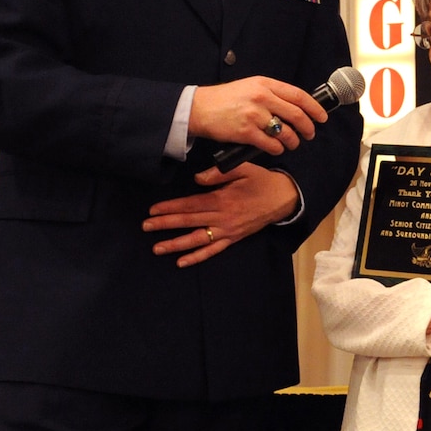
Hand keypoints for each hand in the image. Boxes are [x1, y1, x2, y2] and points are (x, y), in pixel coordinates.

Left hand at [143, 164, 298, 266]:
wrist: (284, 199)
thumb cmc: (261, 181)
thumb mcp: (243, 168)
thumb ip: (219, 173)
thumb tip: (197, 179)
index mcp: (222, 199)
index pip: (190, 205)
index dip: (171, 207)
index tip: (153, 210)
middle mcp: (222, 218)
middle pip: (189, 222)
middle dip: (165, 225)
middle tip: (146, 227)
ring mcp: (227, 231)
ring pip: (197, 240)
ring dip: (176, 244)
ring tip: (157, 248)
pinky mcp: (233, 239)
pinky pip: (213, 250)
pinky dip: (197, 257)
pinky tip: (182, 262)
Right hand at [187, 76, 327, 156]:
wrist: (198, 108)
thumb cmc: (224, 99)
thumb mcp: (249, 86)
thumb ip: (271, 93)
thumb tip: (295, 106)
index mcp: (264, 84)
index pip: (298, 95)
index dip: (314, 107)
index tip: (322, 116)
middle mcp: (261, 97)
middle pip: (296, 114)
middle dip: (308, 127)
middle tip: (310, 133)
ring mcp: (254, 115)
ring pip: (285, 131)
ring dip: (294, 141)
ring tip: (293, 143)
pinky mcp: (246, 132)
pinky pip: (271, 144)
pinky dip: (278, 148)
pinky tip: (277, 148)